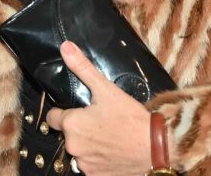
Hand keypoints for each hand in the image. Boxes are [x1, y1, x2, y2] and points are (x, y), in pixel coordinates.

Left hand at [45, 41, 157, 175]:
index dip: (64, 112)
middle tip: (99, 122)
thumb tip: (65, 47)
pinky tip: (112, 151)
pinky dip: (99, 160)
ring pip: (79, 151)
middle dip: (79, 129)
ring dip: (88, 145)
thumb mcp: (106, 89)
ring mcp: (85, 165)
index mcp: (71, 125)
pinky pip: (91, 167)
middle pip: (68, 135)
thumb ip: (82, 68)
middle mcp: (73, 147)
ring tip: (108, 136)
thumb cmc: (131, 119)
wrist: (157, 149)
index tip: (78, 111)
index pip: (53, 117)